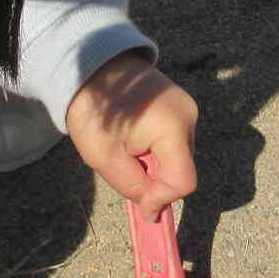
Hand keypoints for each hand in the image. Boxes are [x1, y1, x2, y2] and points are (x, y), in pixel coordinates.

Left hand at [64, 50, 198, 218]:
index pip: (183, 182)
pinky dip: (154, 150)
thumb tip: (154, 211)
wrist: (89, 66)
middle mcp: (189, 116)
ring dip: (153, 164)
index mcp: (174, 128)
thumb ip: (135, 188)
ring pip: (177, 157)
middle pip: (181, 169)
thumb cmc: (94, 111)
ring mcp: (186, 108)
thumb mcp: (106, 159)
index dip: (161, 199)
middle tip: (123, 165)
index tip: (139, 204)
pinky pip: (173, 141)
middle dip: (154, 179)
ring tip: (125, 148)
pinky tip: (132, 137)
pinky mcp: (179, 104)